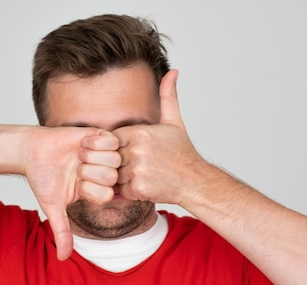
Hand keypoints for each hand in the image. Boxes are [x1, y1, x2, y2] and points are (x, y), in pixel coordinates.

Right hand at [25, 127, 120, 259]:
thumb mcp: (53, 207)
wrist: (32, 151)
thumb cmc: (42, 179)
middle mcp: (103, 173)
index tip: (75, 183)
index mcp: (97, 190)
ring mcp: (104, 154)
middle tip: (76, 167)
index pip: (108, 194)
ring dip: (92, 157)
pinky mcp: (101, 136)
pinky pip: (112, 140)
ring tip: (79, 155)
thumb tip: (63, 258)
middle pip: (113, 177)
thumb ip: (62, 231)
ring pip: (115, 158)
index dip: (90, 188)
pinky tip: (83, 143)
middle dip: (90, 172)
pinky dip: (94, 142)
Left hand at [114, 69, 206, 205]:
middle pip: (111, 156)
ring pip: (114, 173)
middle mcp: (137, 150)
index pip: (113, 138)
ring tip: (141, 175)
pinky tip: (143, 185)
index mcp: (140, 132)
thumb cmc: (183, 153)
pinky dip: (128, 190)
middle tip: (137, 165)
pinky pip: (120, 190)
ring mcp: (137, 170)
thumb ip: (168, 96)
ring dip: (123, 177)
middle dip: (121, 162)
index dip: (121, 146)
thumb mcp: (174, 122)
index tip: (134, 151)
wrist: (195, 181)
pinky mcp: (137, 188)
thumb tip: (173, 71)